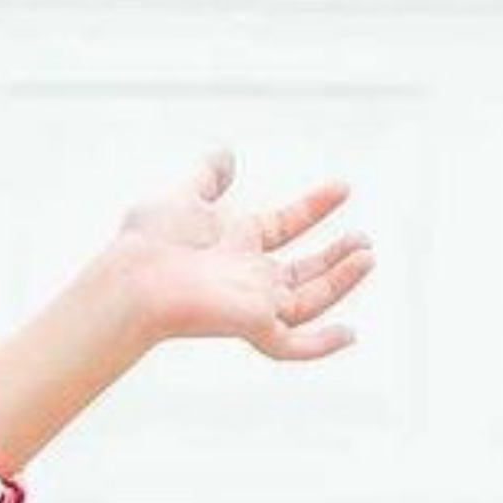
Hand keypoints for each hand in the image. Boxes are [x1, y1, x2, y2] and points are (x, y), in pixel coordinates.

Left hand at [107, 145, 371, 358]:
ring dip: (341, 281)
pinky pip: (293, 346)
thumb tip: (224, 156)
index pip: (284, 226)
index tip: (342, 187)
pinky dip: (321, 345)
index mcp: (234, 244)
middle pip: (302, 272)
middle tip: (364, 240)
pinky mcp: (252, 326)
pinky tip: (350, 335)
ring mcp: (250, 304)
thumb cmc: (148, 242)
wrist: (135, 280)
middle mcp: (246, 277)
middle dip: (335, 257)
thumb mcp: (182, 195)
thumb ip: (207, 176)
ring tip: (366, 256)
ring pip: (308, 302)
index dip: (313, 208)